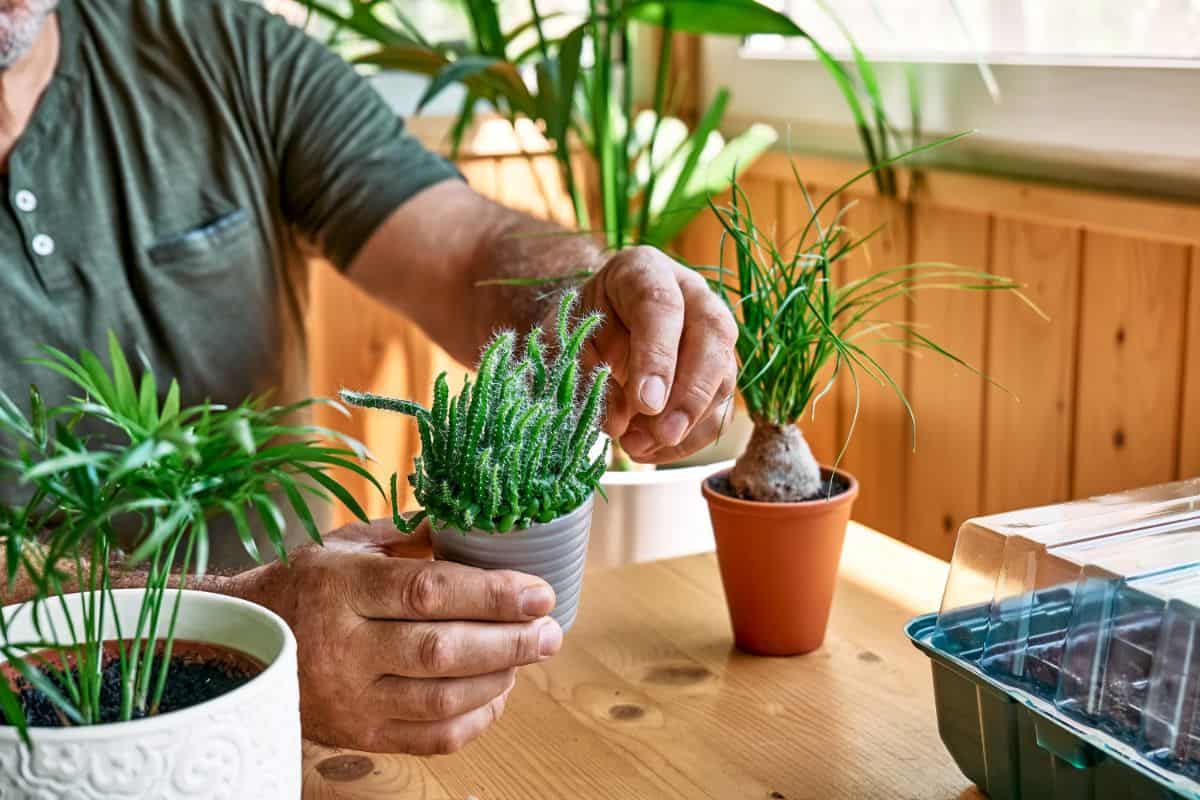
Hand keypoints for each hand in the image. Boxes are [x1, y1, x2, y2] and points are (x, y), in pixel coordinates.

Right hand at [226, 519, 561, 753]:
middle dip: (509, 641)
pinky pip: (430, 739)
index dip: (492, 594)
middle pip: (441, 649)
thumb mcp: (344, 546)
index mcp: (341, 588)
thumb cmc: (304, 586)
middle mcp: (343, 646)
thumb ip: (408, 534)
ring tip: (529, 656)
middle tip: (550, 632)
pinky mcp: (359, 735)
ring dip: (499, 678)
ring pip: (440, 698)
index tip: (538, 593)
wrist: (241, 647)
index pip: (428, 591)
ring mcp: (350, 698)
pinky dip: (476, 719)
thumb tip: (474, 522)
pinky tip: (498, 694)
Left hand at [571, 246, 738, 463]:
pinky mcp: (718, 370)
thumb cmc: (578, 326)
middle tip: (662, 433)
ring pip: (724, 374)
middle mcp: (691, 294)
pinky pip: (721, 407)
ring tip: (640, 447)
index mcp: (644, 271)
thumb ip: (587, 373)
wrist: (595, 326)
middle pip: (712, 334)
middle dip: (690, 392)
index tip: (645, 402)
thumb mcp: (565, 341)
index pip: (662, 305)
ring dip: (689, 422)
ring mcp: (712, 332)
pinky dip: (692, 438)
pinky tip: (653, 451)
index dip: (658, 355)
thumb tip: (621, 423)